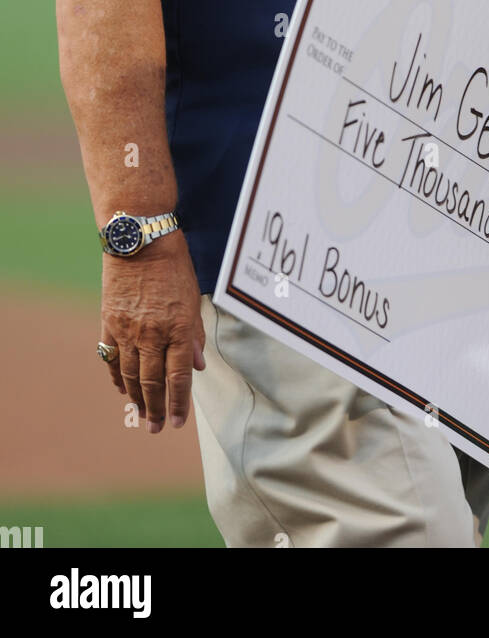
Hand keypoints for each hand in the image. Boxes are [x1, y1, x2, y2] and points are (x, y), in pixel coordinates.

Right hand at [100, 233, 205, 432]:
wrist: (140, 241)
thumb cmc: (174, 265)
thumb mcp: (193, 297)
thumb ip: (194, 334)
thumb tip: (197, 365)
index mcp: (178, 328)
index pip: (179, 377)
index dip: (179, 403)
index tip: (178, 423)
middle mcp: (152, 334)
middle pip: (152, 382)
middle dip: (157, 409)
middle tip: (158, 428)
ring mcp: (127, 330)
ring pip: (130, 375)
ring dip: (136, 399)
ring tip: (142, 415)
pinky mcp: (109, 322)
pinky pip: (110, 357)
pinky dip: (116, 376)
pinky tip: (121, 389)